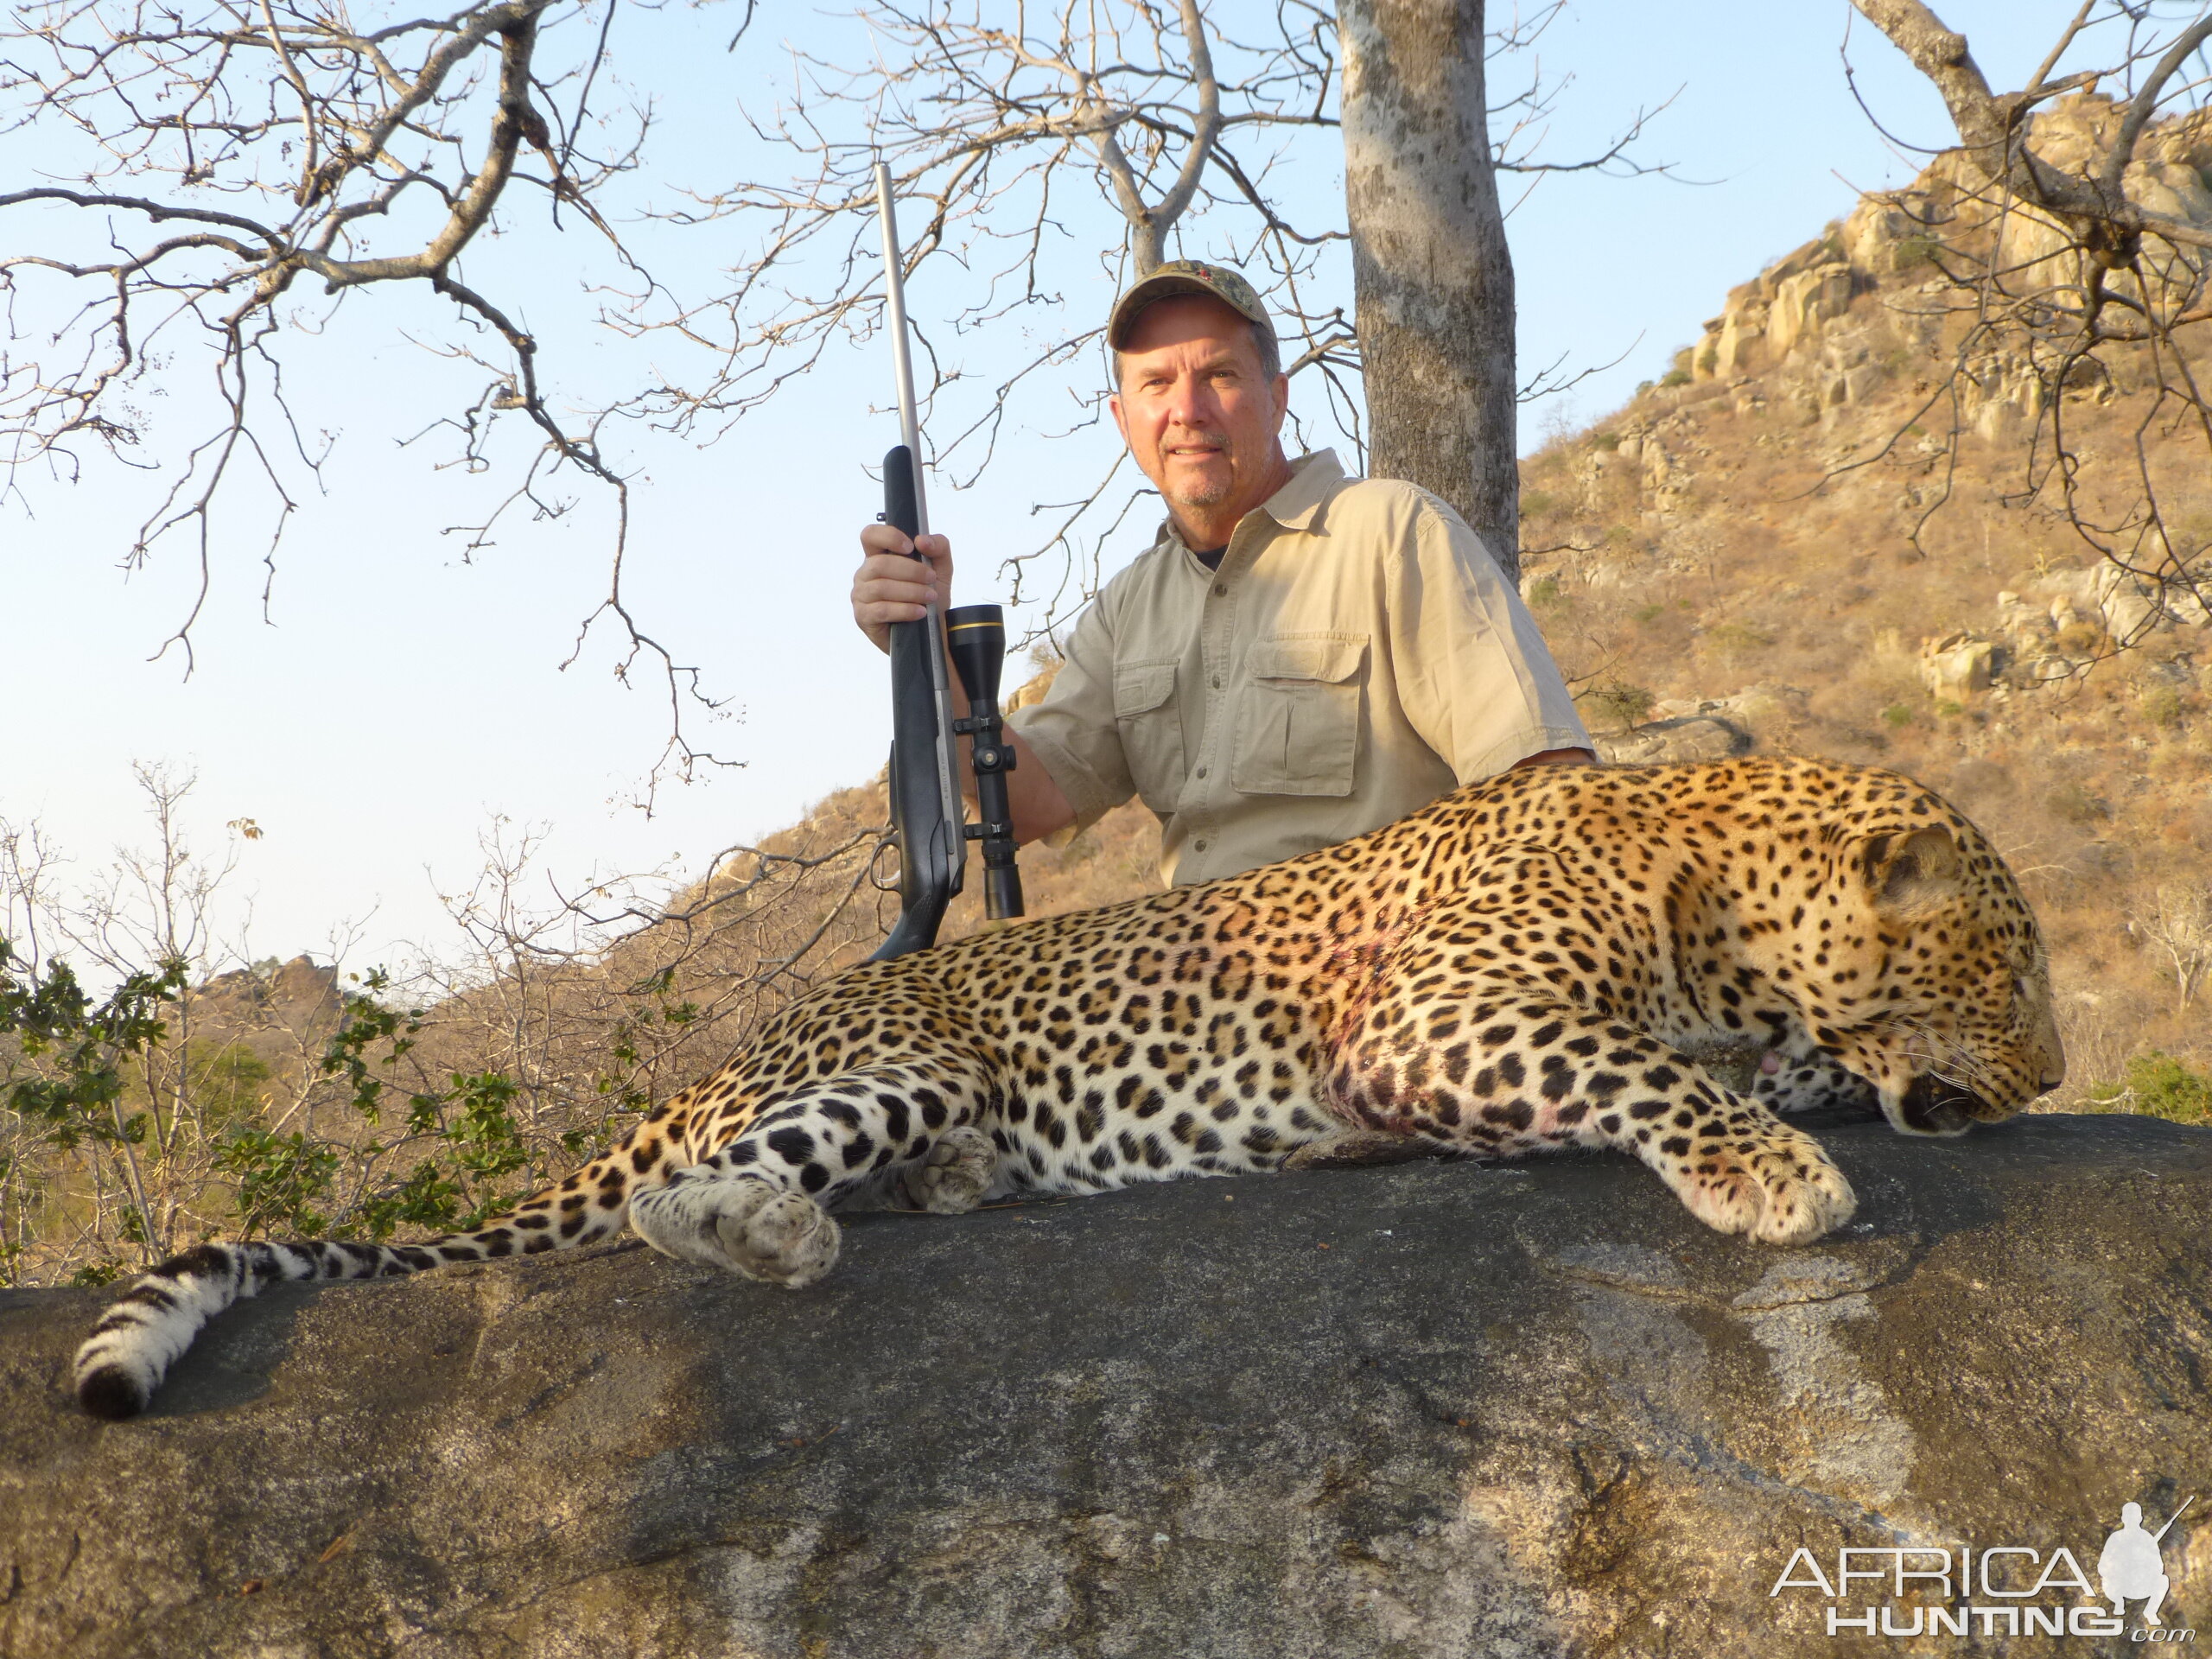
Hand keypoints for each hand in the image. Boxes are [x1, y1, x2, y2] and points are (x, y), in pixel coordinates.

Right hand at [853, 522, 953, 654]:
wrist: (931, 634)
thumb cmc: (929, 599)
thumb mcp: (941, 570)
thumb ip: (939, 547)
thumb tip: (922, 540)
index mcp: (878, 557)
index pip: (870, 535)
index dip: (888, 536)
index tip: (910, 547)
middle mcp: (865, 574)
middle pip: (880, 564)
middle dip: (911, 571)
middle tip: (931, 579)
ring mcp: (861, 596)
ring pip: (881, 588)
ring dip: (911, 591)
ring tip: (929, 597)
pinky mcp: (863, 617)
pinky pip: (881, 610)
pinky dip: (905, 610)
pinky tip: (920, 612)